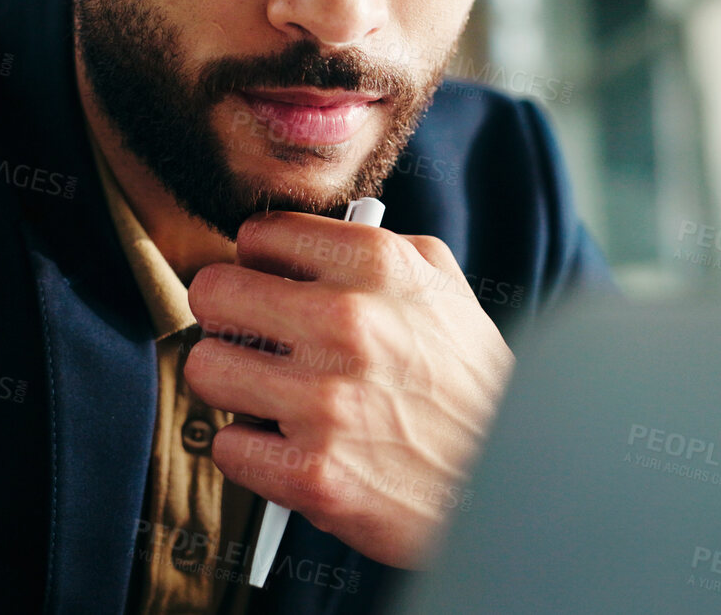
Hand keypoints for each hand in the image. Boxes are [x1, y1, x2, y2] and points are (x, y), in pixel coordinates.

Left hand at [182, 210, 513, 568]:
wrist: (514, 485)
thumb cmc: (472, 385)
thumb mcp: (443, 287)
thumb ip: (376, 249)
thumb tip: (299, 240)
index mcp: (376, 264)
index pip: (257, 236)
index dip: (259, 266)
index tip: (269, 289)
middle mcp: (347, 322)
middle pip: (212, 293)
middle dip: (229, 320)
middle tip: (253, 341)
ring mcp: (325, 400)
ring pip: (206, 369)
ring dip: (234, 387)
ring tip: (270, 397)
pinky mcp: (311, 473)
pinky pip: (227, 446)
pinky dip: (252, 454)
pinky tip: (288, 448)